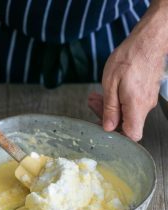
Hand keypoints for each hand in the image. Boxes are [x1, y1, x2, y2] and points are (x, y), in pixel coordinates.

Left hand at [89, 2, 167, 140]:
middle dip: (107, 118)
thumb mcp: (111, 83)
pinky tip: (107, 93)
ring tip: (95, 97)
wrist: (149, 40)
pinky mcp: (145, 94)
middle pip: (126, 125)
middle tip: (93, 106)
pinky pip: (130, 104)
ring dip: (110, 108)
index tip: (104, 126)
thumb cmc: (129, 57)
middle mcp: (144, 107)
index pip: (132, 135)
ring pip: (127, 113)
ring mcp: (146, 100)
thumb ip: (110, 108)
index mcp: (136, 106)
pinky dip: (118, 101)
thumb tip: (108, 127)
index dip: (118, 136)